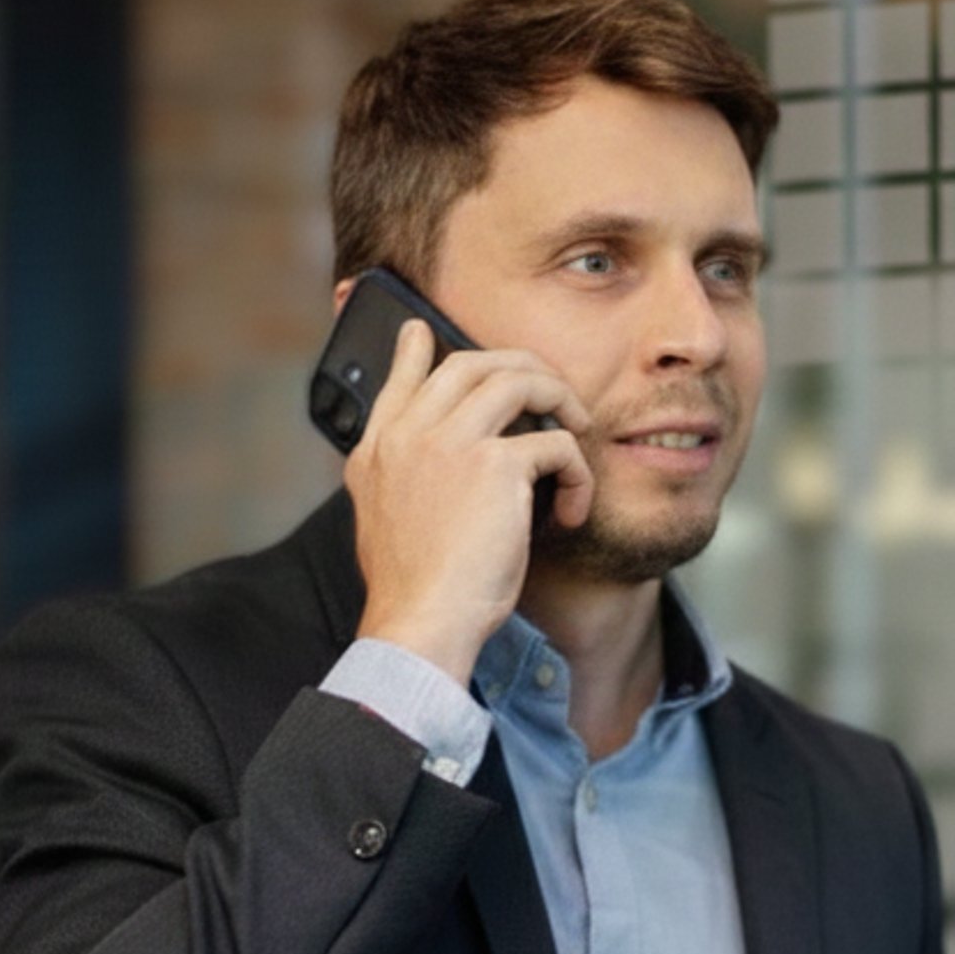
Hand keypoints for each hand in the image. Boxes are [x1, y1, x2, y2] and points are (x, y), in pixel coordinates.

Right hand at [345, 319, 593, 684]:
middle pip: (470, 364)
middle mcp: (409, 434)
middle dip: (520, 366)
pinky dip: (576, 472)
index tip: (419, 331)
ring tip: (577, 426)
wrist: (420, 622)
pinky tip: (571, 509)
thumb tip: (416, 471)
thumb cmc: (410, 590)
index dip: (413, 352)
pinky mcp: (496, 465)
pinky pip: (555, 443)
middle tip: (549, 388)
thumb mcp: (381, 525)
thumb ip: (396, 482)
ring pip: (518, 380)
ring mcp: (451, 442)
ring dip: (558, 398)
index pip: (398, 380)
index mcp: (377, 451)